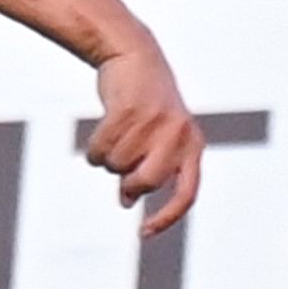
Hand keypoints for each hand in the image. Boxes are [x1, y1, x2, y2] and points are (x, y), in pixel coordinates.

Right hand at [89, 42, 204, 238]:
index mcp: (193, 145)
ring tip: (115, 135)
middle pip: (146, 182)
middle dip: (128, 182)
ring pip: (118, 165)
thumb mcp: (157, 138)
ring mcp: (155, 121)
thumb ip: (149, 169)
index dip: (167, 217)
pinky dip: (94, 147)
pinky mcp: (130, 110)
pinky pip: (101, 148)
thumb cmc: (145, 104)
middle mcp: (180, 135)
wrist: (134, 54)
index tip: (144, 233)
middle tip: (122, 169)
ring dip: (107, 157)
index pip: (187, 194)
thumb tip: (127, 201)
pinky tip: (100, 133)